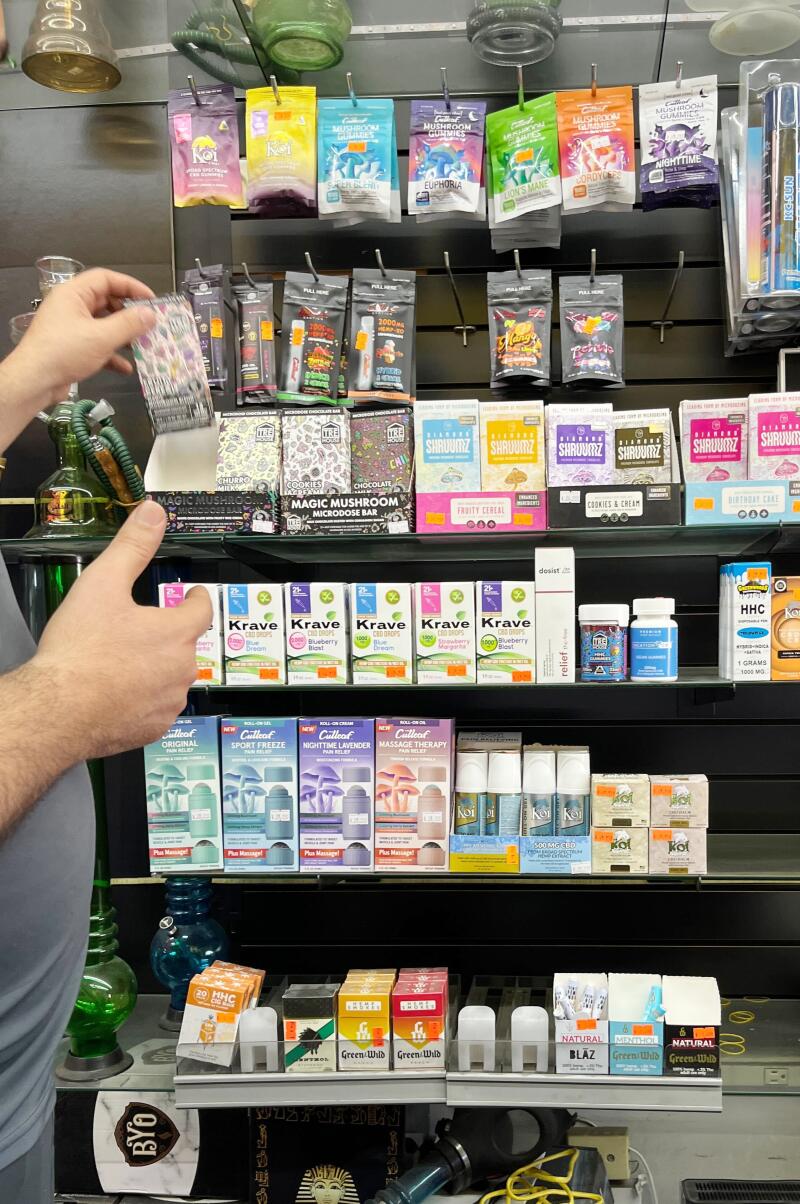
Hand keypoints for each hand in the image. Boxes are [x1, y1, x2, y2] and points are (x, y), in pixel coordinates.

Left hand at [12, 268, 156, 406]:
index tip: (151, 299)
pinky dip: (112, 354)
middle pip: (106, 302)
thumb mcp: (102, 337)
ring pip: (103, 325)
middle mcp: (71, 307)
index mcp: (73, 294)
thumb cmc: (62, 353)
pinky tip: (125, 367)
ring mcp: (71, 327)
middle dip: (129, 314)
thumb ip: (129, 324)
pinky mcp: (72, 347)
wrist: (34, 382)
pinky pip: (97, 345)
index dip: (131, 286)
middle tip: (148, 324)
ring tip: (141, 345)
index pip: (106, 279)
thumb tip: (150, 314)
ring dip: (123, 335)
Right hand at [34, 500, 212, 758]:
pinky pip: (157, 707)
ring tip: (121, 663)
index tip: (193, 596)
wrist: (58, 710)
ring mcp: (170, 701)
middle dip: (166, 636)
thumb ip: (132, 546)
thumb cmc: (80, 652)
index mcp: (177, 632)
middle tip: (135, 632)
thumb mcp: (103, 583)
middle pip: (185, 644)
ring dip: (155, 668)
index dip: (196, 599)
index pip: (202, 609)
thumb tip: (153, 514)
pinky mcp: (155, 727)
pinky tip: (118, 691)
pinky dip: (143, 698)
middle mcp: (183, 668)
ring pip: (171, 677)